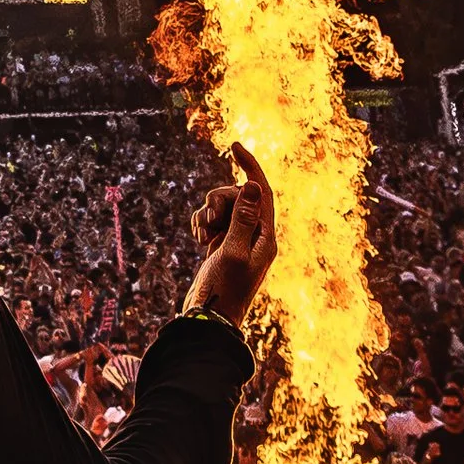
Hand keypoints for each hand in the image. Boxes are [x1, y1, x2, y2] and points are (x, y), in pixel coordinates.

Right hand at [188, 145, 276, 325]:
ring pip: (222, 207)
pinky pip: (214, 221)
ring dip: (207, 214)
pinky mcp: (224, 245)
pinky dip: (203, 223)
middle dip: (218, 202)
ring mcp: (239, 240)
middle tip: (208, 223)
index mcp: (265, 237)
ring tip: (201, 235)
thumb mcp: (232, 252)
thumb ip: (242, 218)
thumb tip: (253, 187)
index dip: (250, 166)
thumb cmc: (223, 289)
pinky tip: (198, 238)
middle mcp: (256, 236)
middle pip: (237, 197)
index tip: (233, 145)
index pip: (262, 192)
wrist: (209, 317)